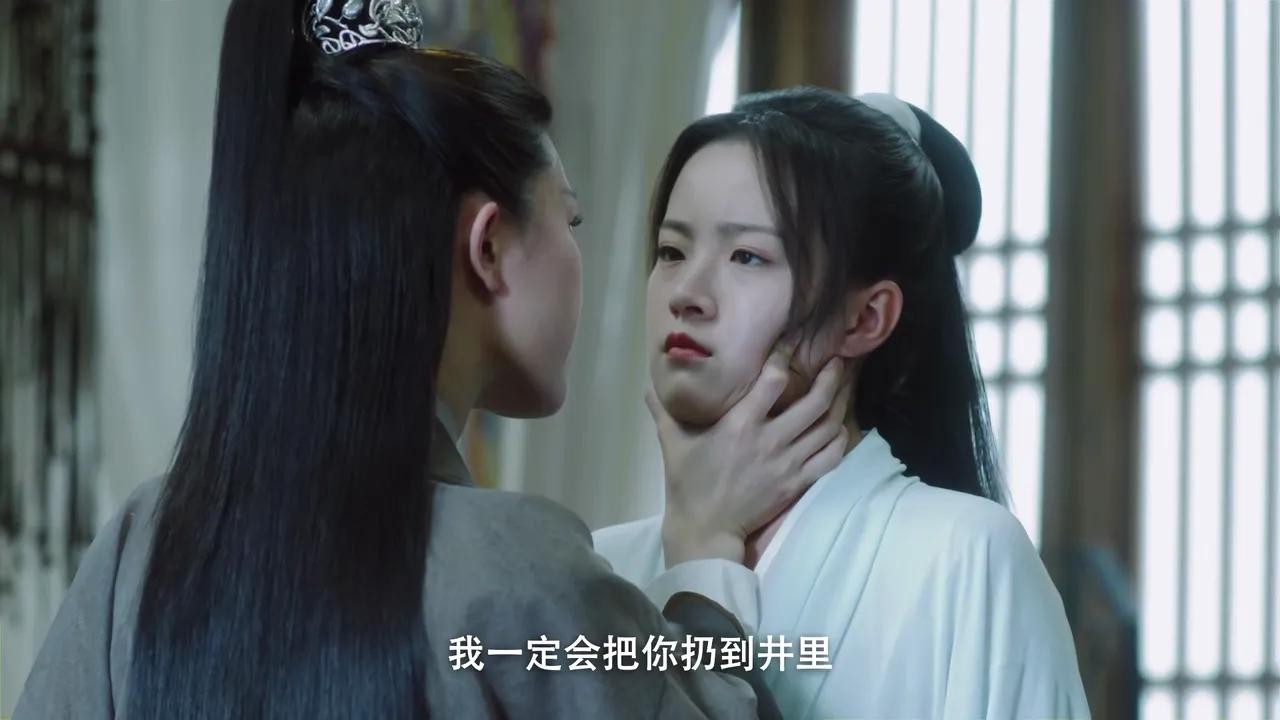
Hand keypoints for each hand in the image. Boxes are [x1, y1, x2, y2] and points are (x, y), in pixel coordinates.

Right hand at [647, 341, 851, 566]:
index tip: (792, 341)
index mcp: (740, 424)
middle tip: (837, 361)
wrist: (706, 529)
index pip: (773, 380)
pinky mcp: (797, 483)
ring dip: (839, 404)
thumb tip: (648, 386)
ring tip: (843, 387)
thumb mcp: (672, 443)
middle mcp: (770, 440)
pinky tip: (839, 427)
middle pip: (814, 401)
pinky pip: (830, 457)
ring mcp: (787, 463)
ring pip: (828, 427)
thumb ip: (663, 411)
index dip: (785, 356)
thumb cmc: (688, 483)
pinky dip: (839, 439)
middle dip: (830, 377)